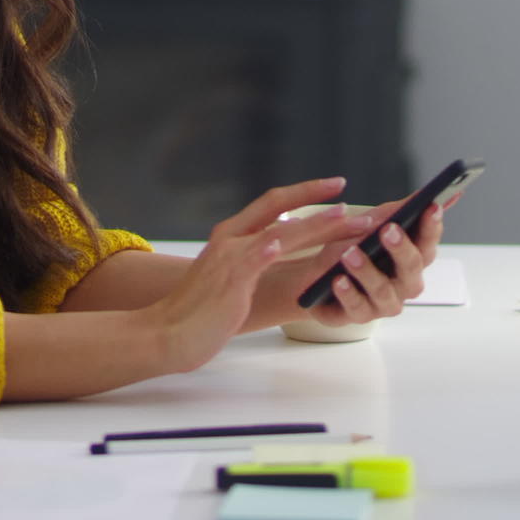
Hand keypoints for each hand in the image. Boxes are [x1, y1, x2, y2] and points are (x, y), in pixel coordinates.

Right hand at [136, 177, 370, 372]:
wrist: (166, 333)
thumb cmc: (200, 312)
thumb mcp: (230, 277)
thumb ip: (252, 259)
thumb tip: (277, 246)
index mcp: (231, 235)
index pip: (273, 203)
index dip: (305, 192)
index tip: (335, 186)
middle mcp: (231, 239)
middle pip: (281, 209)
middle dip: (319, 200)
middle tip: (352, 196)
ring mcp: (229, 258)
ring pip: (280, 232)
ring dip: (317, 225)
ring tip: (348, 219)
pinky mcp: (229, 281)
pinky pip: (254, 259)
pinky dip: (269, 248)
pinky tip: (286, 241)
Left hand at [246, 196, 445, 332]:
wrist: (315, 275)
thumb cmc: (350, 247)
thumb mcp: (369, 224)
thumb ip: (398, 210)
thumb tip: (434, 193)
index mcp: (413, 258)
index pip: (429, 242)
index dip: (432, 225)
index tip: (431, 206)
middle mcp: (405, 283)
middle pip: (412, 267)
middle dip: (401, 247)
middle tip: (387, 230)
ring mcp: (384, 303)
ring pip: (383, 290)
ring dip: (367, 270)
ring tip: (350, 253)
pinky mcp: (359, 316)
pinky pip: (356, 307)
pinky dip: (348, 293)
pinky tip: (338, 280)